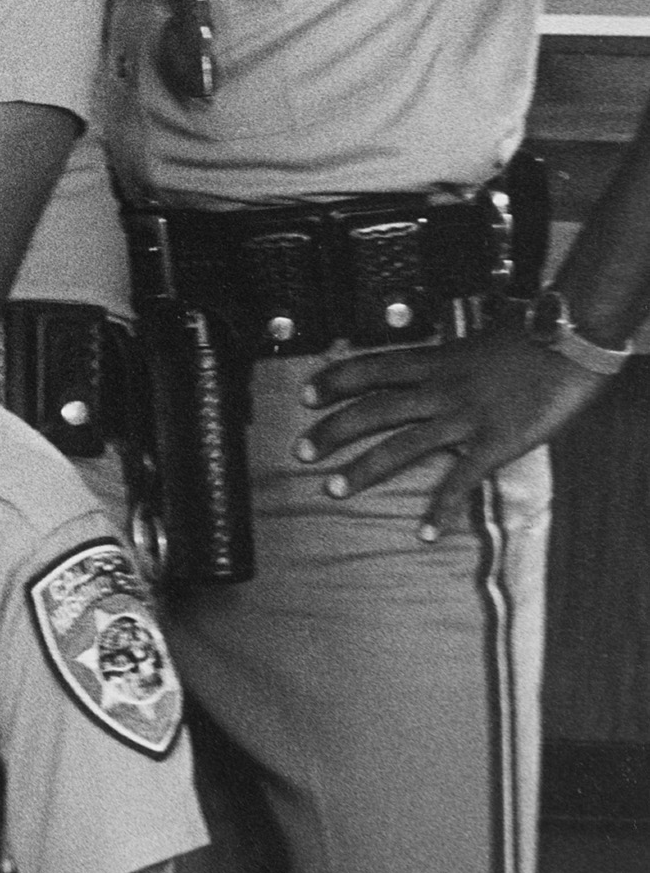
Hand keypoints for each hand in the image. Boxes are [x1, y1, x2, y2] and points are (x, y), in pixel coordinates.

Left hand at [299, 314, 610, 539]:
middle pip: (373, 409)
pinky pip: (460, 480)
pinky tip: (424, 533)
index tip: (304, 395)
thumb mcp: (476, 340)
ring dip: (364, 469)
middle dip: (333, 431)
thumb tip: (427, 365)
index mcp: (436, 360)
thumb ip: (448, 358)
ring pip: (402, 445)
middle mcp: (441, 388)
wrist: (573, 343)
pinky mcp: (494, 442)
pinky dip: (441, 508)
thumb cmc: (529, 339)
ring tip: (334, 490)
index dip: (335, 380)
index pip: (373, 368)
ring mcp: (465, 417)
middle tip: (300, 452)